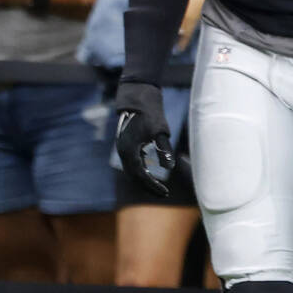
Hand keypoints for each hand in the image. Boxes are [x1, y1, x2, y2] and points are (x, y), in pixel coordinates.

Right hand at [115, 81, 174, 197]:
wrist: (138, 98)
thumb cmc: (151, 113)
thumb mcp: (160, 131)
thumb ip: (164, 150)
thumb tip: (169, 168)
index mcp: (129, 150)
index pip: (139, 175)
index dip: (152, 185)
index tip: (165, 193)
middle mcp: (123, 152)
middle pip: (134, 176)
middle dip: (148, 186)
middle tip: (163, 194)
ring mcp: (123, 149)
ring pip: (132, 171)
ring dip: (144, 180)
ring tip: (158, 188)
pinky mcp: (127, 145)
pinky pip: (133, 163)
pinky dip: (141, 171)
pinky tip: (151, 174)